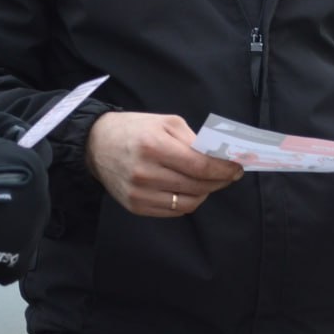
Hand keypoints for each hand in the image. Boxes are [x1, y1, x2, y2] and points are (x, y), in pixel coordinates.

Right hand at [85, 112, 243, 216]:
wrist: (96, 144)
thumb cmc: (136, 129)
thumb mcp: (167, 122)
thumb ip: (193, 140)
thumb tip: (218, 157)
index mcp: (154, 146)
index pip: (199, 166)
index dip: (223, 170)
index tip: (237, 168)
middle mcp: (145, 173)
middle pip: (196, 186)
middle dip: (219, 181)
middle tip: (229, 175)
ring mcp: (139, 193)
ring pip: (188, 203)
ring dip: (205, 193)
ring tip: (210, 182)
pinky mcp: (135, 207)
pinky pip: (173, 211)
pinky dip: (188, 202)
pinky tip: (191, 190)